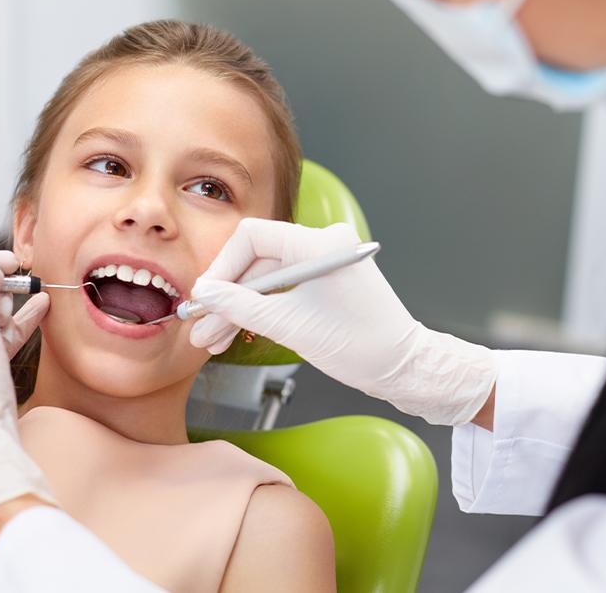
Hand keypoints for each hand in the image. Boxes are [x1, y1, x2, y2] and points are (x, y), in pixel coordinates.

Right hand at [189, 219, 496, 425]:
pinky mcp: (326, 281)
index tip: (205, 295)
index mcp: (320, 243)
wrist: (403, 368)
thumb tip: (207, 294)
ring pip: (268, 279)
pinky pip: (284, 288)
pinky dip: (262, 309)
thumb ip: (242, 306)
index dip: (222, 266)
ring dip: (240, 309)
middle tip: (201, 325)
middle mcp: (324, 244)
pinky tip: (236, 331)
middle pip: (258, 260)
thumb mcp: (291, 326)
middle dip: (228, 297)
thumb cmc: (360, 346)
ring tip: (212, 340)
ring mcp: (325, 262)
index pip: (253, 236)